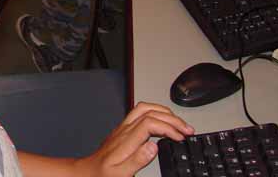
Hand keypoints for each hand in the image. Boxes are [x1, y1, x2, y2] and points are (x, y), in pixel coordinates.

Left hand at [74, 102, 194, 176]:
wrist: (89, 171)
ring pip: (144, 108)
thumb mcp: (120, 174)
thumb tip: (154, 146)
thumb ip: (137, 160)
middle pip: (149, 112)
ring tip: (179, 122)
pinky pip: (140, 112)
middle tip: (187, 129)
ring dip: (164, 112)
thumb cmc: (104, 174)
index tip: (180, 137)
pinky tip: (164, 122)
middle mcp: (125, 130)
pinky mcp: (124, 129)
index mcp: (126, 140)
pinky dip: (156, 113)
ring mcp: (124, 127)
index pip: (149, 122)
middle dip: (172, 118)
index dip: (168, 127)